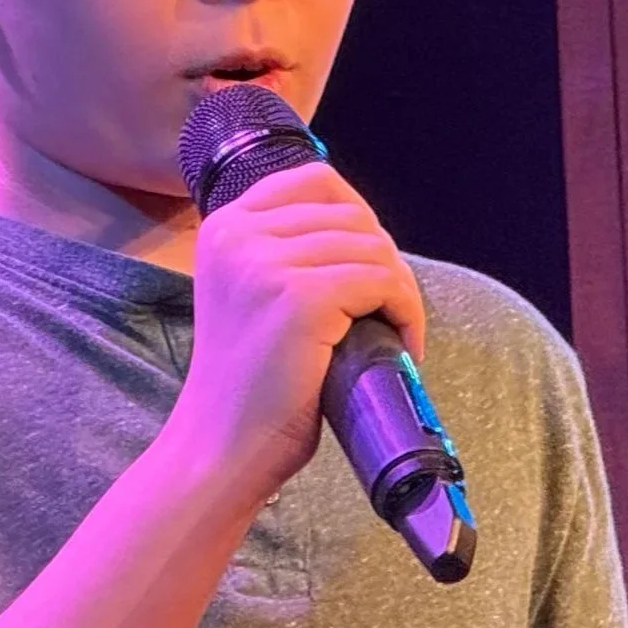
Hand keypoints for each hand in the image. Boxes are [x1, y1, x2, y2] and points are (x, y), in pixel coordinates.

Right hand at [167, 160, 426, 504]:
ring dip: (400, 292)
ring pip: (374, 248)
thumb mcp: (249, 294)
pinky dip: (406, 312)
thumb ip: (285, 252)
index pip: (315, 181)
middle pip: (352, 214)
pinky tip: (400, 345)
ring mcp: (268, 262)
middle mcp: (239, 232)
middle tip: (388, 313)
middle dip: (384, 262)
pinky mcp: (301, 297)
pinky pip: (383, 282)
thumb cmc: (248, 383)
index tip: (367, 267)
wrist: (221, 447)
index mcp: (224, 226)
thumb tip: (364, 234)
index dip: (357, 217)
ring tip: (395, 334)